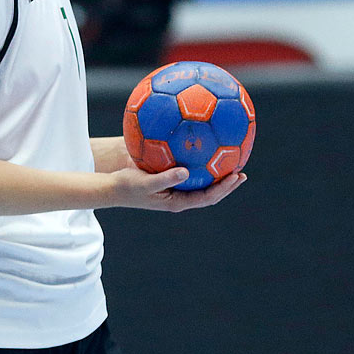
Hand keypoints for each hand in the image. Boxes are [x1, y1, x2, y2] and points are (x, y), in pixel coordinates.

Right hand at [108, 166, 246, 211]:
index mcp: (177, 202)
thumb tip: (186, 171)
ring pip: (201, 185)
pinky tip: (201, 151)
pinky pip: (189, 175)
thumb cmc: (127, 186)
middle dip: (227, 185)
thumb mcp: (146, 182)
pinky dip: (199, 166)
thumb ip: (166, 178)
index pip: (207, 197)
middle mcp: (179, 198)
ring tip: (228, 163)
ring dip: (216, 176)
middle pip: (210, 193)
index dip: (224, 188)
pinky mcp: (168, 183)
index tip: (237, 176)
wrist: (111, 188)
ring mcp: (174, 191)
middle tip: (242, 172)